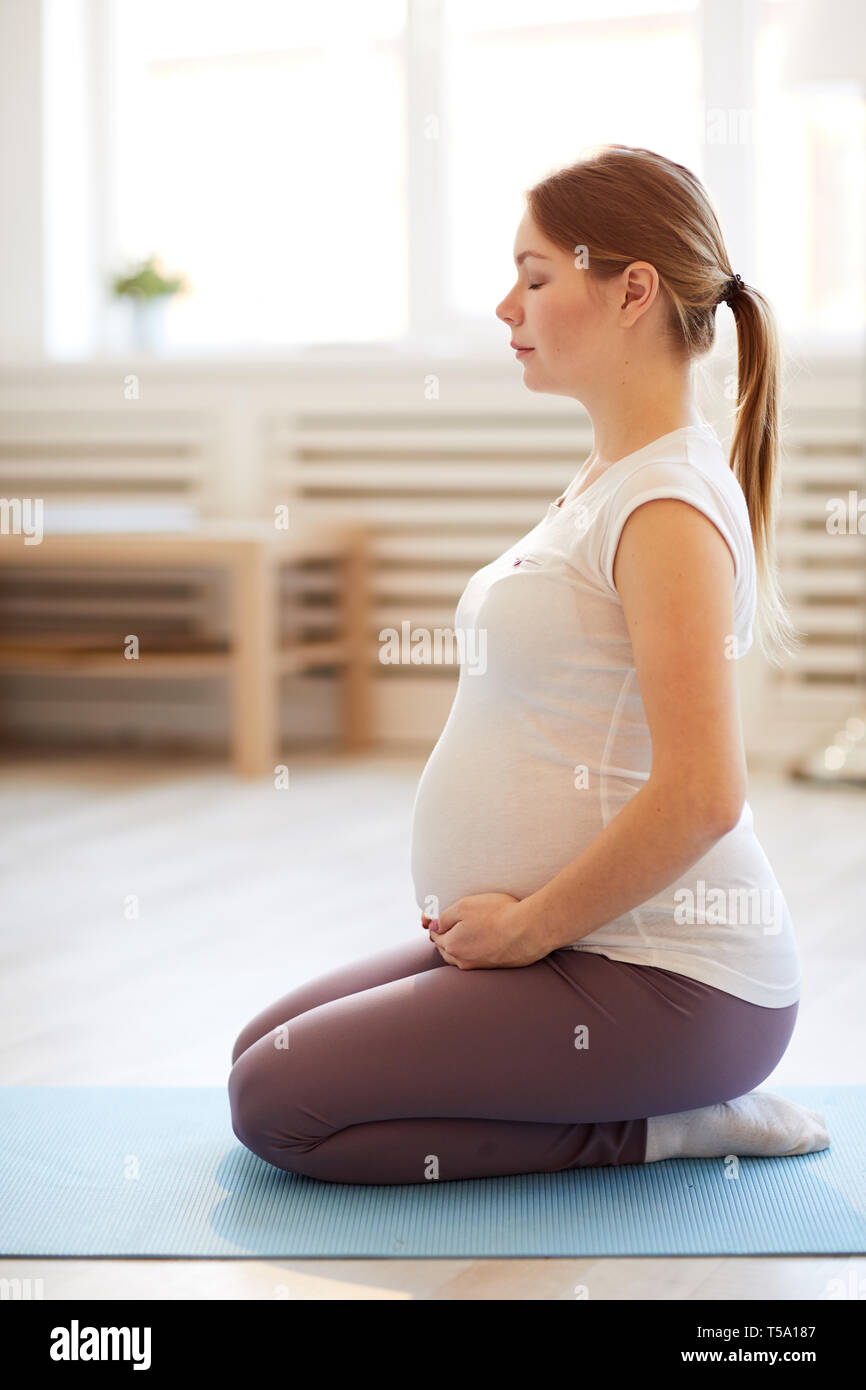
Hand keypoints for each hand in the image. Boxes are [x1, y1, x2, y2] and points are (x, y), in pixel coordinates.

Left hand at [420, 892, 546, 968]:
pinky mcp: (496, 968)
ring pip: (461, 958)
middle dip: (444, 939)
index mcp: (452, 945)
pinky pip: (477, 960)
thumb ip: (444, 917)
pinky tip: (481, 945)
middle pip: (446, 950)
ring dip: (458, 949)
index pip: (435, 935)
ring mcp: (480, 966)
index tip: (437, 918)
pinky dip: (475, 953)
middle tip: (445, 929)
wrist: (529, 929)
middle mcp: (463, 961)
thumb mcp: (463, 906)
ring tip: (460, 939)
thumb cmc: (496, 914)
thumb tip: (433, 926)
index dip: (435, 925)